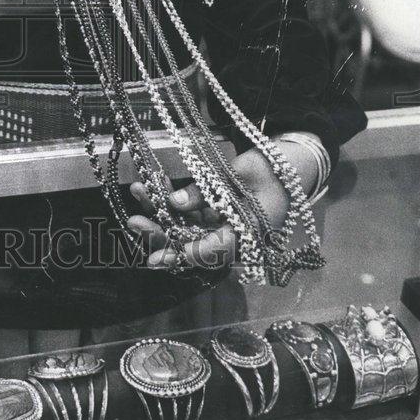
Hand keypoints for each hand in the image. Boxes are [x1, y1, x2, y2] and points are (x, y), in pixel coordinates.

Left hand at [128, 139, 319, 271]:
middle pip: (190, 242)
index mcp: (245, 238)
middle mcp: (229, 237)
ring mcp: (219, 226)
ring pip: (184, 226)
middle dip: (161, 233)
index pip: (213, 252)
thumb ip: (207, 191)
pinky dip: (167, 201)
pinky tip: (148, 186)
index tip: (160, 254)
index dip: (185, 253)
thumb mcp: (240, 177)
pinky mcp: (212, 213)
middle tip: (135, 224)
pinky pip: (186, 213)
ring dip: (158, 212)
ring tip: (136, 192)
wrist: (285, 165)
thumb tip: (174, 202)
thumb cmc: (270, 173)